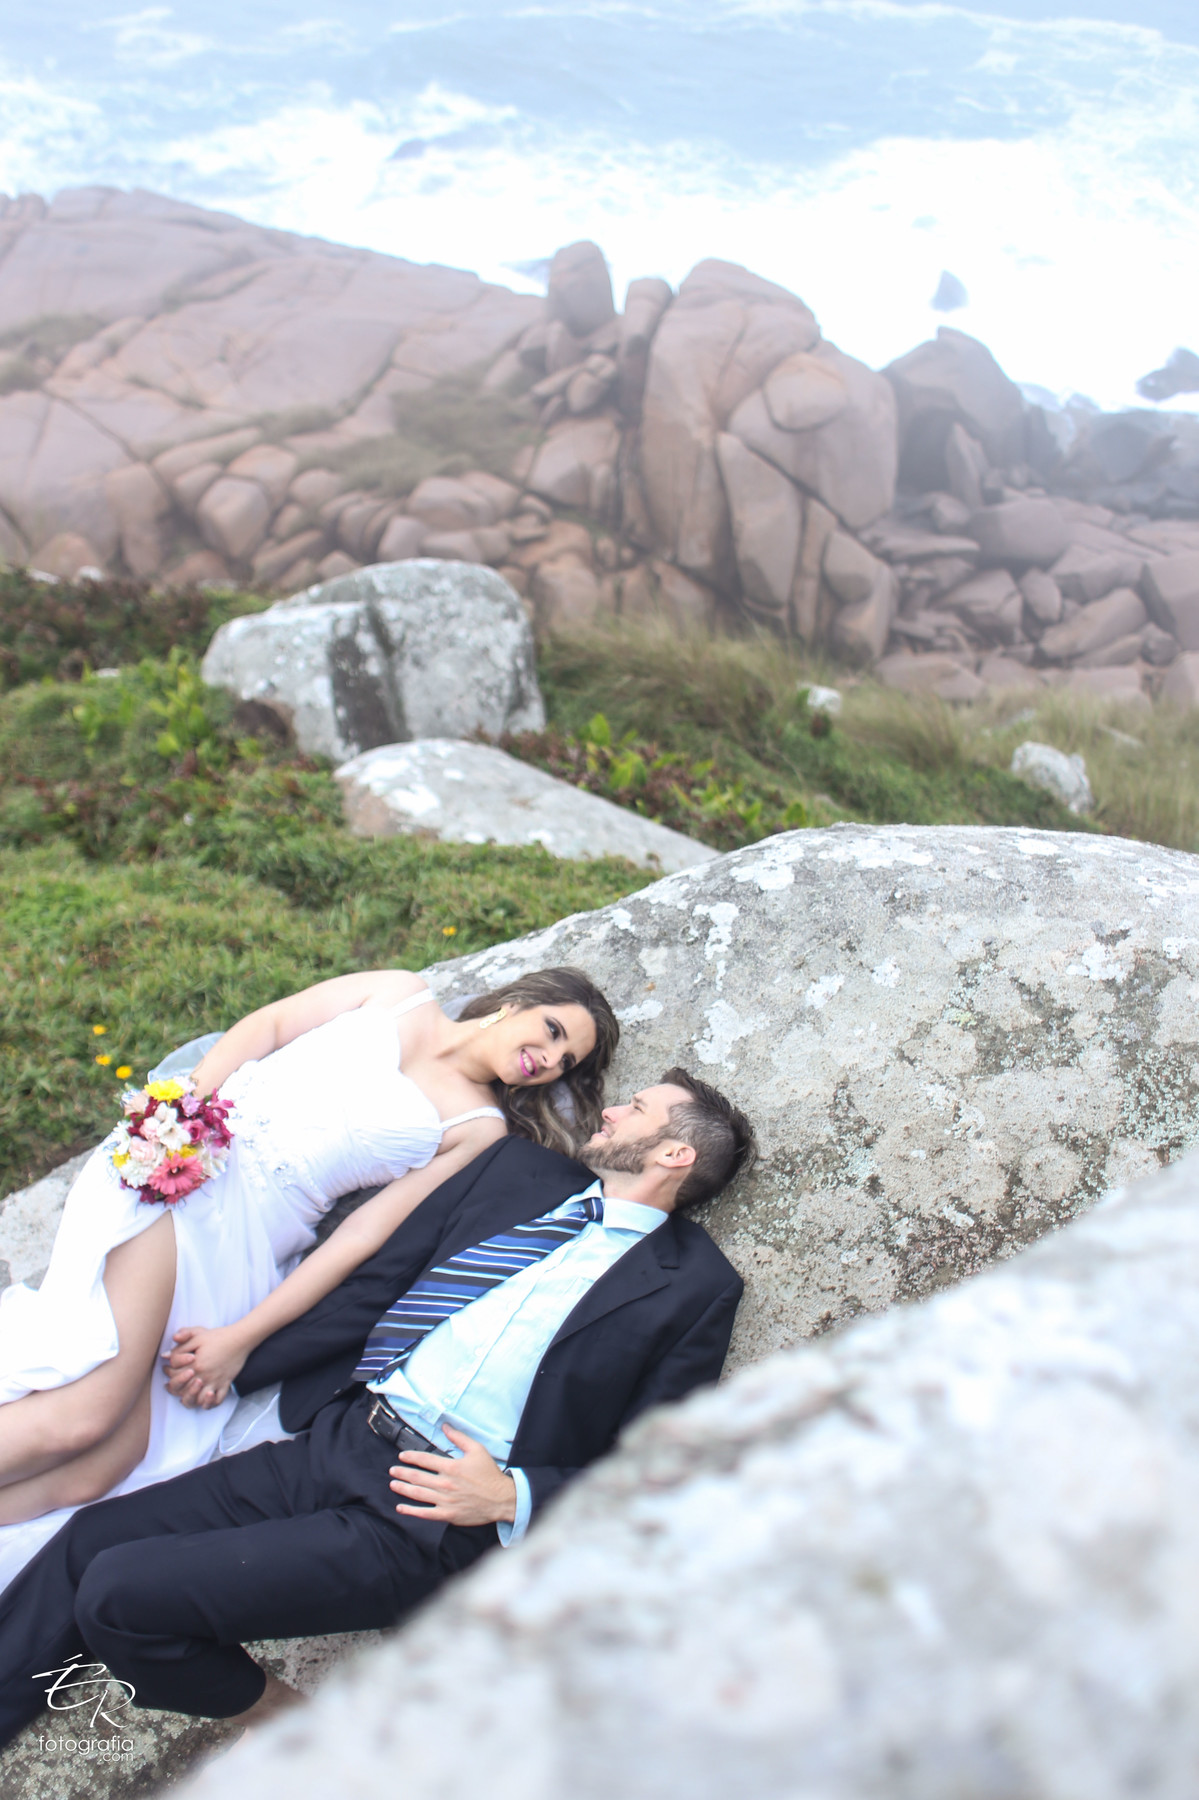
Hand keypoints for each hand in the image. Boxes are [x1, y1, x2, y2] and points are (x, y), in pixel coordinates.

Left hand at [162, 1324, 248, 1408]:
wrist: (240, 1339)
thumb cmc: (218, 1336)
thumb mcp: (198, 1335)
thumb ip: (181, 1344)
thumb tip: (165, 1355)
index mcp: (195, 1365)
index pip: (175, 1375)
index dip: (168, 1372)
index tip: (165, 1369)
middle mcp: (205, 1376)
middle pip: (184, 1391)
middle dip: (175, 1389)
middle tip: (170, 1384)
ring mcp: (216, 1382)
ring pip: (199, 1400)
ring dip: (191, 1399)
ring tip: (185, 1393)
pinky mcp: (225, 1384)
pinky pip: (217, 1401)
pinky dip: (209, 1403)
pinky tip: (203, 1398)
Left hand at [389, 1424, 516, 1526]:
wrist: (500, 1499)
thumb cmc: (489, 1475)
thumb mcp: (477, 1450)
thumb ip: (459, 1438)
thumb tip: (445, 1426)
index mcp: (451, 1467)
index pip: (424, 1459)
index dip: (411, 1457)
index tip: (402, 1456)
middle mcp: (445, 1484)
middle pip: (417, 1477)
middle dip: (402, 1473)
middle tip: (392, 1471)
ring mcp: (444, 1500)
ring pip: (418, 1494)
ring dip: (403, 1489)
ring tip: (393, 1484)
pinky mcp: (447, 1514)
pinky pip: (425, 1513)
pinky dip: (411, 1511)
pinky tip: (401, 1508)